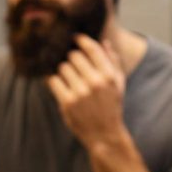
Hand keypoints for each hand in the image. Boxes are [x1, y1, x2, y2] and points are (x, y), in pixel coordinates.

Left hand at [46, 35, 126, 150]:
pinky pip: (53, 80)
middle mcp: (95, 82)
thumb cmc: (111, 106)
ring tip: (68, 78)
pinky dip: (53, 80)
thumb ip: (113, 62)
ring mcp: (80, 92)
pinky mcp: (67, 102)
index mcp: (108, 75)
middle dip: (71, 58)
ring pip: (62, 67)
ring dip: (63, 70)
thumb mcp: (118, 84)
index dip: (81, 39)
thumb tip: (104, 42)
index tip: (74, 37)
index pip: (92, 48)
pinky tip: (58, 83)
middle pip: (74, 56)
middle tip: (71, 64)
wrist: (104, 134)